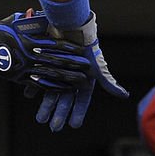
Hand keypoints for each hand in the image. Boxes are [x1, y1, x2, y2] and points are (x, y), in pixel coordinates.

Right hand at [0, 11, 91, 92]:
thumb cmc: (0, 31)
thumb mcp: (15, 21)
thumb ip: (32, 20)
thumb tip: (45, 14)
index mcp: (30, 40)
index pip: (55, 45)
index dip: (70, 49)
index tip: (82, 51)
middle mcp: (29, 56)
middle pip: (56, 61)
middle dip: (74, 65)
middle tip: (88, 68)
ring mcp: (25, 68)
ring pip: (51, 75)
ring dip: (68, 78)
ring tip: (81, 81)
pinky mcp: (21, 78)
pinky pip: (40, 84)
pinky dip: (54, 87)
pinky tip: (65, 89)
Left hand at [33, 12, 128, 130]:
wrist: (70, 28)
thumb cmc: (85, 48)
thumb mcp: (97, 67)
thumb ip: (108, 82)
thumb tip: (124, 95)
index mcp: (83, 80)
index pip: (81, 101)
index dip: (78, 113)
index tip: (74, 125)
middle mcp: (70, 77)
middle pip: (64, 100)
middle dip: (59, 114)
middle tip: (54, 127)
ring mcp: (58, 71)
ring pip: (51, 92)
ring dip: (46, 106)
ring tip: (41, 119)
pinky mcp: (47, 64)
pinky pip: (40, 78)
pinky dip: (35, 87)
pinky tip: (30, 95)